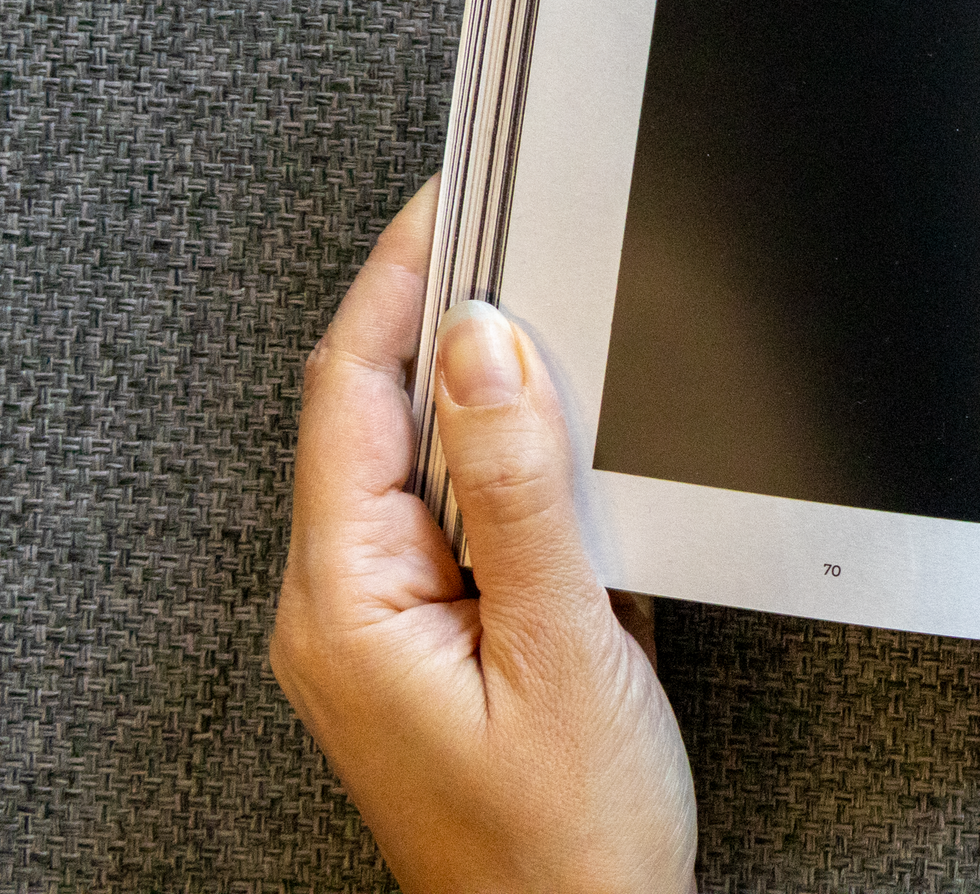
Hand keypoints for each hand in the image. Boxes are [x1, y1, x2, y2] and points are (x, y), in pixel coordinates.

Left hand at [270, 180, 697, 892]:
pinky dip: (523, 464)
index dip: (397, 284)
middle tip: (526, 238)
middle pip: (382, 414)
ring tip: (568, 334)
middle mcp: (352, 607)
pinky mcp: (450, 637)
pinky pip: (471, 515)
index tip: (451, 202)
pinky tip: (578, 455)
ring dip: (498, 394)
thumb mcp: (561, 646)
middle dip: (453, 319)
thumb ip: (520, 491)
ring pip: (434, 461)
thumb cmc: (566, 839)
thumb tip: (493, 348)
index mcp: (348, 605)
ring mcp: (396, 623)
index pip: (349, 393)